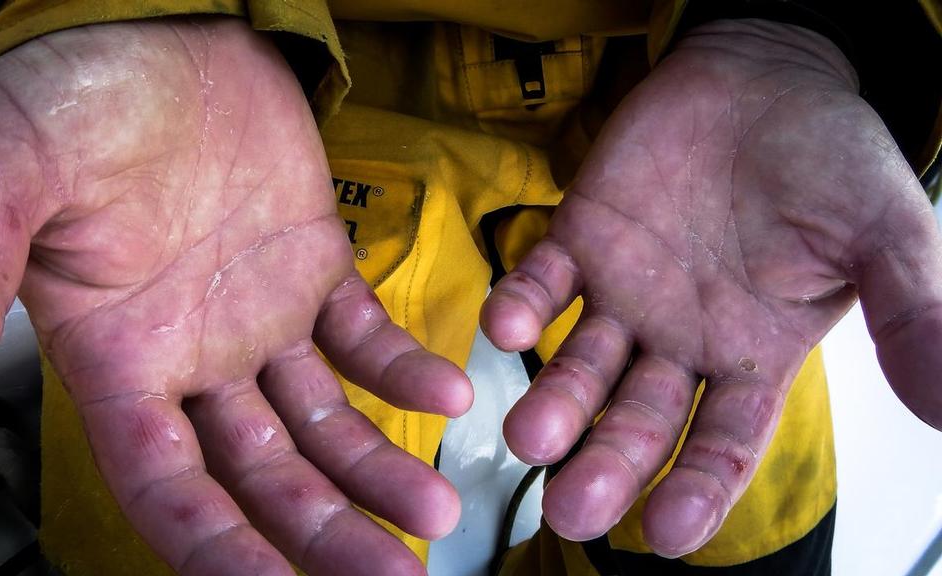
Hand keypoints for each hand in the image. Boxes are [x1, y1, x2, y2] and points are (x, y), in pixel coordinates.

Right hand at [0, 18, 471, 574]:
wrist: (158, 30)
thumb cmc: (75, 95)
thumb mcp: (1, 171)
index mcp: (116, 357)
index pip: (165, 484)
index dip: (217, 547)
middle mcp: (190, 356)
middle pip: (260, 476)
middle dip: (322, 532)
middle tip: (393, 573)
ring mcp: (256, 317)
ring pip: (318, 423)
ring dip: (373, 468)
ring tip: (431, 508)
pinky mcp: (311, 268)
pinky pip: (363, 336)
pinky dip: (402, 367)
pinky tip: (445, 390)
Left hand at [481, 19, 941, 555]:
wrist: (767, 77)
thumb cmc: (830, 160)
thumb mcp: (883, 236)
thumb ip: (911, 317)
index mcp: (751, 356)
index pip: (722, 444)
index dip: (697, 490)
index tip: (665, 534)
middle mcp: (679, 341)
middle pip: (638, 420)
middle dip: (606, 465)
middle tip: (571, 509)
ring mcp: (624, 294)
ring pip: (582, 366)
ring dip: (553, 402)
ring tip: (528, 435)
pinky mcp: (580, 238)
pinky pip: (542, 281)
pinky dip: (522, 305)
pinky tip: (505, 327)